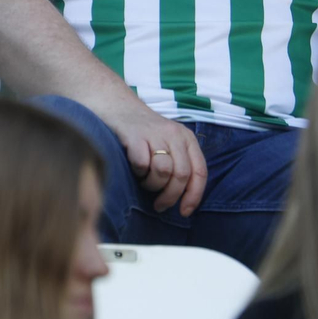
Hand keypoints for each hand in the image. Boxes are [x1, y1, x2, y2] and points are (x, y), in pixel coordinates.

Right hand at [105, 101, 207, 215]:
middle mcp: (174, 134)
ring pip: (163, 172)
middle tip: (158, 205)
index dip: (194, 196)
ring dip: (152, 185)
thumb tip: (184, 202)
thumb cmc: (145, 133)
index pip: (200, 172)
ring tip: (144, 180)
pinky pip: (142, 164)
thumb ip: (179, 165)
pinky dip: (138, 172)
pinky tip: (133, 168)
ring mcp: (155, 134)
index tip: (184, 212)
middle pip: (181, 176)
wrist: (118, 106)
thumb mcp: (169, 143)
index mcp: (187, 138)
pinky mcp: (135, 135)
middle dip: (170, 196)